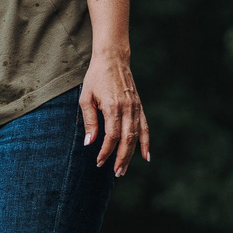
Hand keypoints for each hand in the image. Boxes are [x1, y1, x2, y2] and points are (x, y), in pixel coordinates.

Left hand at [80, 51, 149, 175]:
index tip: (99, 161)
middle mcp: (128, 109)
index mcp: (113, 107)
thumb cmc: (96, 78)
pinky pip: (145, 127)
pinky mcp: (139, 106)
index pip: (111, 136)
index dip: (106, 151)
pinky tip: (146, 156)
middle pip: (127, 139)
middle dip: (121, 158)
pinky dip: (146, 142)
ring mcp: (136, 107)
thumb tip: (90, 143)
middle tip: (115, 173)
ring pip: (137, 136)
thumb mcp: (86, 97)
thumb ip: (90, 120)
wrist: (113, 59)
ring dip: (132, 155)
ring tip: (124, 169)